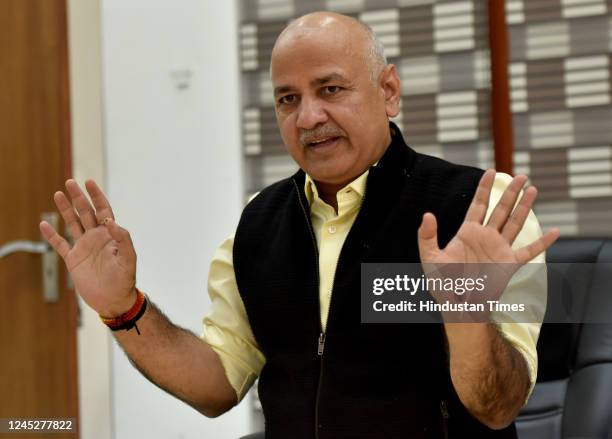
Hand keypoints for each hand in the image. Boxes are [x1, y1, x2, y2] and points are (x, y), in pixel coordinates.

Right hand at [40, 179, 136, 316]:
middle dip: (79, 197)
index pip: (104, 210)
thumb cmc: (125, 280)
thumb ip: (124, 240)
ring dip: (65, 209)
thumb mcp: (128, 259)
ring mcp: (84, 247)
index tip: (89, 182)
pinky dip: (52, 235)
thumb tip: (113, 223)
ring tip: (58, 194)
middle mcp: (96, 237)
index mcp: (110, 235)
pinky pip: (60, 244)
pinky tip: (44, 224)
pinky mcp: (73, 259)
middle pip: (86, 212)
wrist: (113, 300)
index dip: (97, 196)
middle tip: (70, 182)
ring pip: (72, 223)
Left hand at [417, 170, 559, 316]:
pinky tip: (555, 231)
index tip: (492, 171)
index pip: (479, 205)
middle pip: (500, 209)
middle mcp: (486, 237)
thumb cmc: (442, 284)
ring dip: (524, 207)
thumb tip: (427, 215)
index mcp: (468, 233)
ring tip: (533, 189)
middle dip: (510, 192)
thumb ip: (427, 236)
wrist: (459, 305)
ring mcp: (499, 249)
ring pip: (515, 222)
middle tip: (521, 176)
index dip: (485, 188)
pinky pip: (529, 250)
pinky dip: (543, 242)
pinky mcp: (509, 264)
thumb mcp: (430, 259)